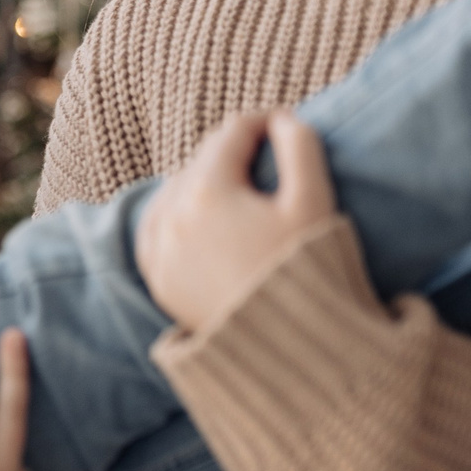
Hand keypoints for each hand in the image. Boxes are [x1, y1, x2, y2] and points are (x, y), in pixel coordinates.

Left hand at [136, 111, 336, 334]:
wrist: (289, 351)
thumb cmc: (306, 272)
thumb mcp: (314, 202)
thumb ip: (301, 147)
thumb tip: (283, 119)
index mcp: (208, 191)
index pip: (233, 134)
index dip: (263, 122)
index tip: (285, 123)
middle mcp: (172, 216)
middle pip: (201, 161)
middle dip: (233, 152)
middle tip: (265, 151)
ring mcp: (159, 251)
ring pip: (174, 192)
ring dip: (201, 181)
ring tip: (236, 185)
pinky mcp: (159, 281)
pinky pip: (156, 230)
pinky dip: (174, 216)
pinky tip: (197, 218)